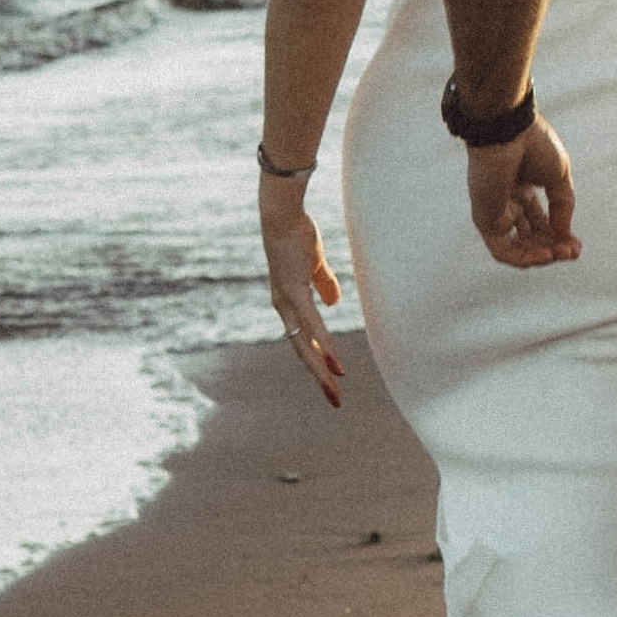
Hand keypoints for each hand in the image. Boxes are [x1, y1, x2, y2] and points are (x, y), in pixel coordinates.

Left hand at [260, 185, 344, 404]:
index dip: (319, 360)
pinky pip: (313, 326)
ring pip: (306, 347)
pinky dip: (324, 346)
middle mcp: (285, 309)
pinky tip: (335, 363)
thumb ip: (324, 284)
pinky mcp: (294, 293)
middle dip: (319, 379)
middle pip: (303, 352)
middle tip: (335, 401)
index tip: (334, 378)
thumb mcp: (314, 264)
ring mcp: (287, 303)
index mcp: (289, 304)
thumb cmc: (297, 235)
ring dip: (321, 371)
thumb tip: (334, 303)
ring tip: (335, 391)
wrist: (281, 215)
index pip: (305, 340)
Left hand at [465, 116, 579, 269]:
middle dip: (554, 248)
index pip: (541, 222)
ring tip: (560, 254)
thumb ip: (563, 206)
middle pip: (531, 237)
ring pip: (517, 248)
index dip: (560, 236)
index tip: (577, 245)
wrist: (508, 131)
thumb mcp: (559, 176)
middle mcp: (508, 201)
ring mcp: (495, 211)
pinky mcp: (485, 219)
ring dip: (541, 256)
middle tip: (572, 253)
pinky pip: (502, 250)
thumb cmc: (532, 143)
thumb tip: (565, 234)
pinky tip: (545, 255)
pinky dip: (523, 258)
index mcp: (523, 188)